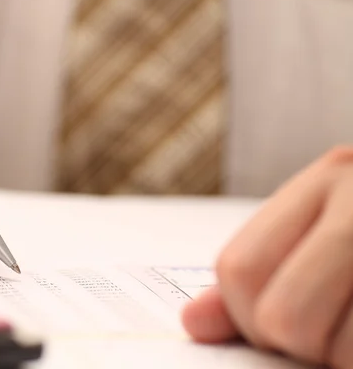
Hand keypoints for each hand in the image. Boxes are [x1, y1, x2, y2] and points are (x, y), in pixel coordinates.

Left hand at [182, 146, 352, 367]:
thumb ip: (259, 275)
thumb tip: (192, 326)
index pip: (239, 269)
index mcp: (328, 178)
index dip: (247, 318)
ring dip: (345, 357)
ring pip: (339, 348)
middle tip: (331, 335)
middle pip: (283, 316)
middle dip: (301, 346)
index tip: (278, 326)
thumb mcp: (325, 234)